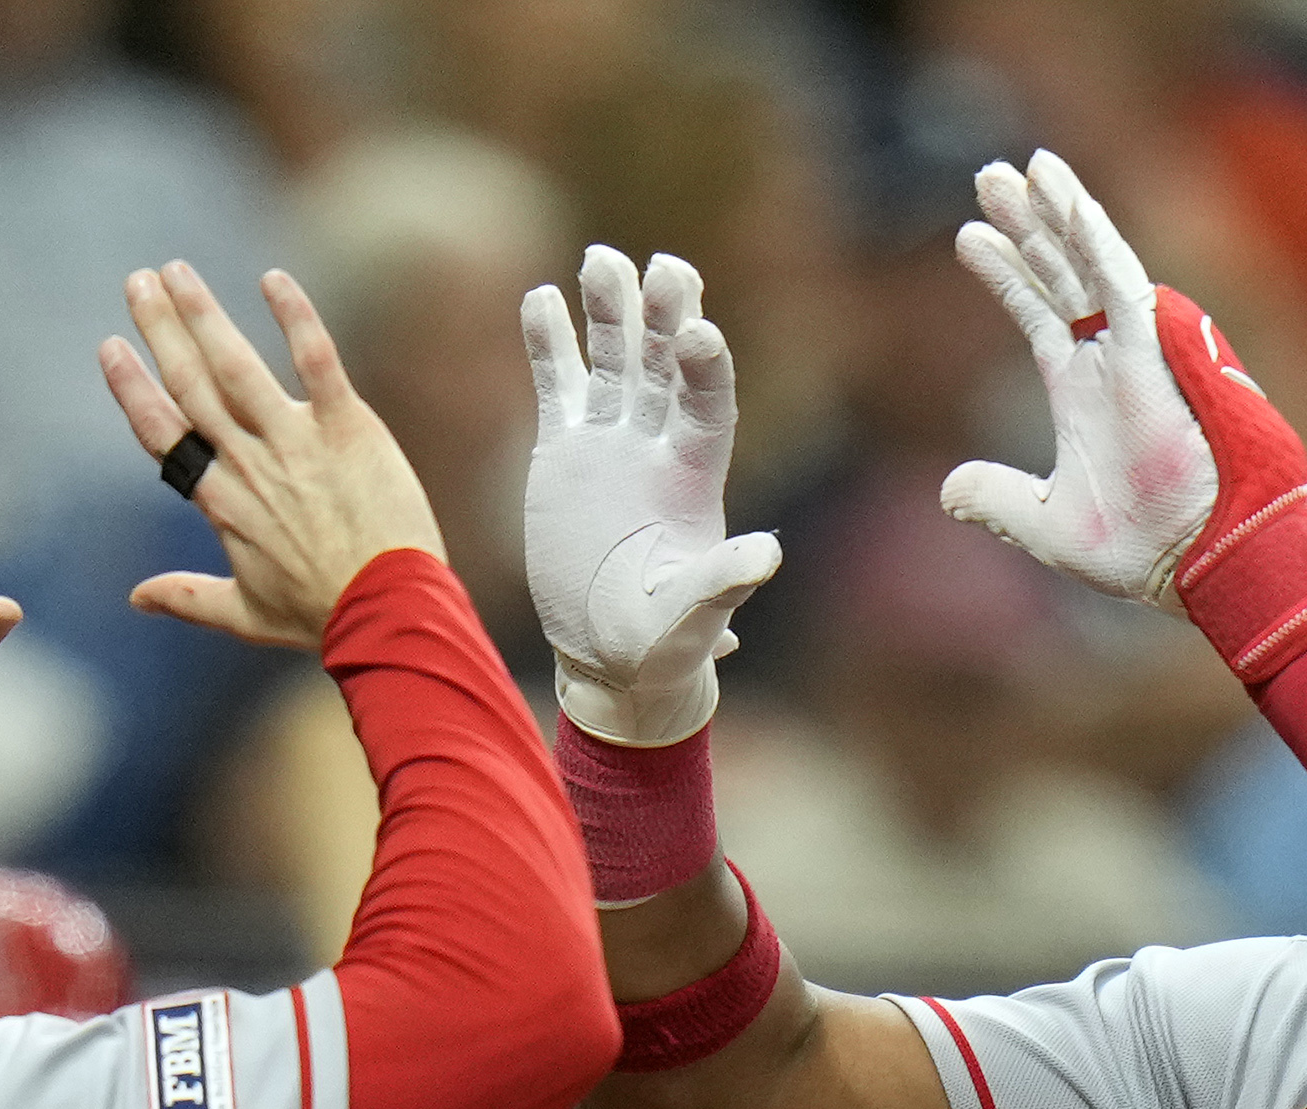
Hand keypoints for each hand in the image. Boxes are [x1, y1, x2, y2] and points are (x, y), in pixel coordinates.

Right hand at [98, 261, 442, 648]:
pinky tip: (272, 278)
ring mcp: (296, 440)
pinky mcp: (346, 426)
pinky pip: (316, 359)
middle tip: (138, 281)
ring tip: (176, 271)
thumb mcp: (246, 613)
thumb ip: (189, 598)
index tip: (111, 349)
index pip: (164, 434)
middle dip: (160, 329)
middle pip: (191, 385)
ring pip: (236, 365)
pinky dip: (294, 316)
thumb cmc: (321, 617)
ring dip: (203, 313)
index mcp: (222, 501)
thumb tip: (136, 599)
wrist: (386, 612)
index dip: (133, 389)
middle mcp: (249, 462)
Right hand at [522, 246, 783, 746]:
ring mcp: (610, 444)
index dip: (706, 368)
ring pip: (612, 361)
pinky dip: (550, 343)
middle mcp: (657, 447)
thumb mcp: (695, 620)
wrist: (610, 652)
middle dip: (666, 317)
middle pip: (666, 366)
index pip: (709, 405)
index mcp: (697, 478)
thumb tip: (767, 554)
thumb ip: (723, 584)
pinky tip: (540, 297)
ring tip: (600, 258)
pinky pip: (559, 386)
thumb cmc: (665, 643)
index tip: (700, 331)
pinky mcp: (564, 453)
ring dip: (609, 311)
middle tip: (666, 265)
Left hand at [939, 150, 1228, 608]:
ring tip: (1026, 166)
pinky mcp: (1156, 355)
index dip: (1007, 271)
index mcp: (1082, 389)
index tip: (969, 235)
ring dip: (1059, 212)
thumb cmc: (1133, 547)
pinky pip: (1125, 285)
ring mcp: (1134, 351)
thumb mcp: (1043, 523)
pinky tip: (1072, 205)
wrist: (1190, 560)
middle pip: (1060, 270)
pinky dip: (1097, 243)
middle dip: (1025, 222)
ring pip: (1091, 262)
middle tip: (988, 174)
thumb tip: (947, 491)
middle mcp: (1108, 359)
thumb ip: (996, 497)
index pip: (1038, 310)